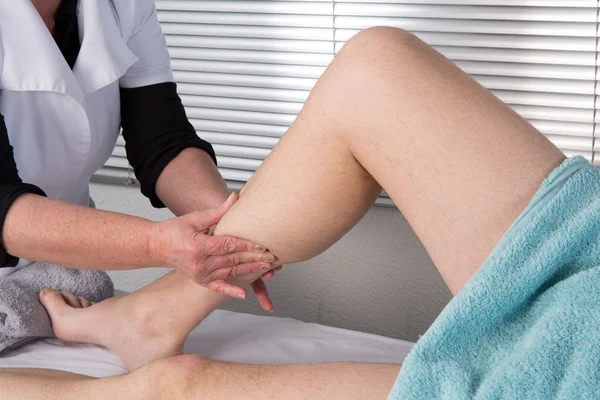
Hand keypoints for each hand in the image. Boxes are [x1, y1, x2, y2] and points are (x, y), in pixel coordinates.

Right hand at [148, 193, 275, 299]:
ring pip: (230, 272)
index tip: (261, 245)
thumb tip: (234, 197)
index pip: (228, 246)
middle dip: (254, 259)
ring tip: (266, 268)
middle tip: (271, 257)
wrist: (157, 247)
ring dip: (249, 271)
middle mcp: (200, 263)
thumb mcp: (195, 218)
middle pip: (233, 261)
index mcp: (199, 246)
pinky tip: (243, 294)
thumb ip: (217, 211)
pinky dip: (231, 291)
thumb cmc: (175, 231)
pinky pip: (219, 287)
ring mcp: (200, 274)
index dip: (246, 245)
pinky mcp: (201, 280)